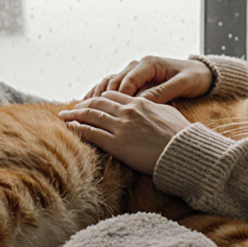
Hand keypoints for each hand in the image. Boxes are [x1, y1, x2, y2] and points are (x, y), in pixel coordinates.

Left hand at [59, 92, 190, 174]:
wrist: (183, 151)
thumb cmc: (181, 135)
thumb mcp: (168, 113)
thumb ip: (156, 108)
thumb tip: (153, 107)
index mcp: (140, 103)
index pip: (113, 95)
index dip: (99, 98)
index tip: (92, 102)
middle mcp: (128, 111)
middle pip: (98, 103)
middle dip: (82, 105)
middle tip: (72, 109)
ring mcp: (121, 127)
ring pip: (90, 116)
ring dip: (74, 115)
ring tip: (64, 116)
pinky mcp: (116, 144)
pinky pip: (91, 133)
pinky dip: (78, 129)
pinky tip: (70, 128)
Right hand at [84, 56, 212, 103]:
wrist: (202, 73)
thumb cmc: (193, 78)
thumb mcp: (182, 84)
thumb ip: (162, 92)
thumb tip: (142, 101)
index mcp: (149, 64)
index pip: (127, 80)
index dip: (117, 97)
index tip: (108, 111)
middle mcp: (138, 66)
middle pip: (113, 81)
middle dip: (99, 97)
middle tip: (86, 111)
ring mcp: (134, 73)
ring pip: (109, 84)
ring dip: (96, 96)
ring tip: (82, 109)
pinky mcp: (134, 81)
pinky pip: (113, 88)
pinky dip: (101, 97)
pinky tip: (91, 108)